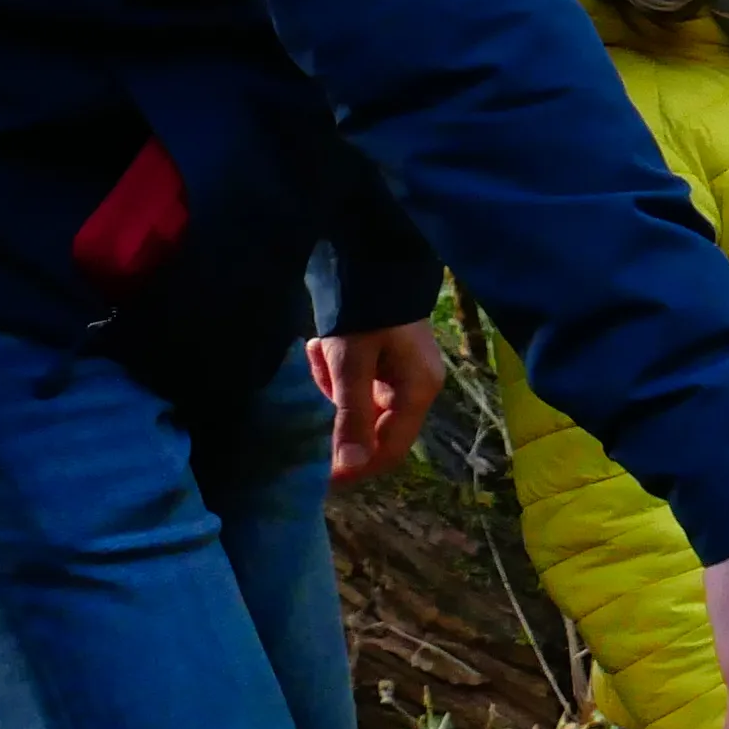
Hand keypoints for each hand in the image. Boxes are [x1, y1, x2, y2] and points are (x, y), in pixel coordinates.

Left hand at [305, 322, 446, 483]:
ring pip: (359, 407)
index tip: (315, 467)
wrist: (373, 259)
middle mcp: (417, 388)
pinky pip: (358, 386)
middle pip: (371, 428)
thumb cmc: (365, 313)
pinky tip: (321, 349)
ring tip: (316, 356)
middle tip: (311, 389)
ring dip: (331, 392)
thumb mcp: (351, 364)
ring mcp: (403, 375)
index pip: (388, 451)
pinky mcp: (388, 361)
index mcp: (417, 392)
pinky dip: (335, 376)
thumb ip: (350, 416)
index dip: (353, 465)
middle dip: (335, 417)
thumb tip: (348, 469)